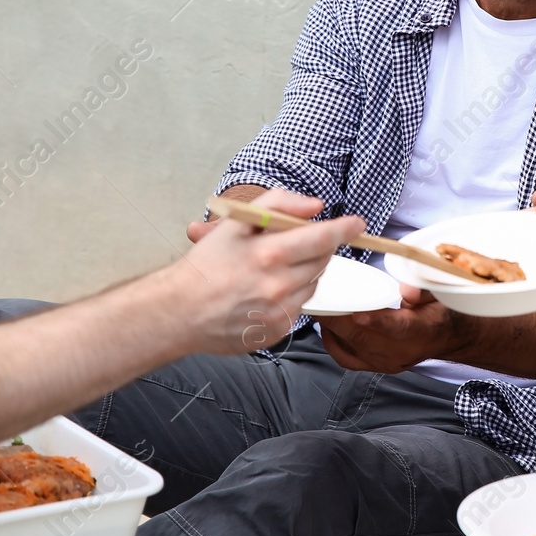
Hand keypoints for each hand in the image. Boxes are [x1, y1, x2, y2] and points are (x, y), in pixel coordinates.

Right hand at [173, 188, 363, 355]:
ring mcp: (280, 311)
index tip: (358, 223)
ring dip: (303, 272)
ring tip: (271, 269)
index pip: (323, 238)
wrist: (178, 311)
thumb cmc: (206, 265)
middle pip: (321, 261)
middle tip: (292, 244)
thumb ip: (278, 205)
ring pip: (313, 284)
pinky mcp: (277, 331)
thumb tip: (316, 207)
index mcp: (269, 254)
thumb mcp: (235, 223)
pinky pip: (299, 307)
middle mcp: (279, 285)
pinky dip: (290, 295)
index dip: (345, 229)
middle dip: (316, 248)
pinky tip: (264, 292)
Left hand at [316, 284, 460, 373]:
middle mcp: (400, 351)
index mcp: (420, 330)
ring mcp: (386, 362)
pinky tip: (326, 327)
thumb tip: (407, 291)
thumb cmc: (441, 310)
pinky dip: (332, 342)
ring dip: (331, 328)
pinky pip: (346, 358)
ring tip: (318, 308)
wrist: (448, 337)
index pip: (397, 328)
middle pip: (362, 337)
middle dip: (336, 318)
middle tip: (318, 298)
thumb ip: (424, 290)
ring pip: (350, 347)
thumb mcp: (441, 294)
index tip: (357, 314)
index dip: (376, 322)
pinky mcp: (376, 366)